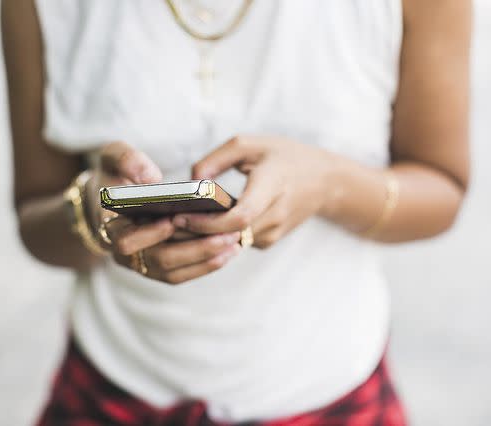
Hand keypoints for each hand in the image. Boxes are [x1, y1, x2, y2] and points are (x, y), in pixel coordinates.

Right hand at [87, 142, 241, 283]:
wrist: (111, 200)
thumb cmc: (114, 176)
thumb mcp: (112, 157)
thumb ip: (126, 159)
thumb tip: (151, 177)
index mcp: (109, 226)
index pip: (126, 242)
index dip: (149, 235)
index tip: (172, 220)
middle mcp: (123, 253)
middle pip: (159, 261)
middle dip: (194, 249)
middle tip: (225, 235)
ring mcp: (142, 263)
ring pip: (174, 272)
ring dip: (205, 259)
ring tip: (234, 241)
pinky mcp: (159, 268)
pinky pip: (183, 274)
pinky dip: (206, 265)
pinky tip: (229, 250)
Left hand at [172, 136, 334, 248]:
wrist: (325, 181)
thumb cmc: (284, 156)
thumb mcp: (250, 144)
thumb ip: (216, 159)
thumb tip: (191, 181)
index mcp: (271, 186)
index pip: (239, 217)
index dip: (207, 223)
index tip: (181, 216)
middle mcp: (274, 215)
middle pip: (229, 235)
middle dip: (195, 232)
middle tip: (165, 222)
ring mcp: (273, 232)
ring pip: (230, 243)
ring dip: (204, 236)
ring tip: (176, 222)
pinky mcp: (268, 241)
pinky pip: (237, 241)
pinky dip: (218, 236)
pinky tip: (201, 223)